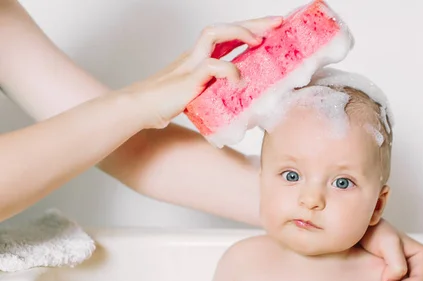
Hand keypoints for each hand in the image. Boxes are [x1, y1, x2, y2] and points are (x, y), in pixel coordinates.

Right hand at [122, 16, 282, 129]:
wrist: (138, 109)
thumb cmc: (165, 104)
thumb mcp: (200, 98)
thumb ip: (216, 96)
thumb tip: (240, 108)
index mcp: (200, 58)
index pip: (227, 36)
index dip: (249, 29)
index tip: (272, 29)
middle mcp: (196, 55)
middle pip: (226, 28)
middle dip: (253, 23)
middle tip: (277, 22)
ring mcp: (191, 63)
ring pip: (215, 33)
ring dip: (239, 33)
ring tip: (259, 41)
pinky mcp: (189, 78)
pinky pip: (212, 66)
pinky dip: (230, 71)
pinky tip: (241, 82)